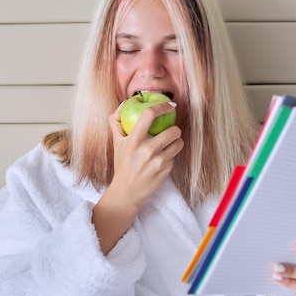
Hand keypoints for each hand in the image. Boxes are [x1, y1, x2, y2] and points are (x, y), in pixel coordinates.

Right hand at [92, 102, 182, 253]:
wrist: (127, 192)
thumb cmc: (122, 163)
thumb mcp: (116, 142)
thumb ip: (116, 121)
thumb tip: (125, 103)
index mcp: (133, 140)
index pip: (149, 115)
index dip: (162, 106)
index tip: (169, 105)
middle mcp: (147, 150)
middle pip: (173, 130)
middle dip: (174, 128)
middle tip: (169, 130)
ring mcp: (158, 161)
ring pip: (179, 142)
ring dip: (176, 141)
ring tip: (168, 143)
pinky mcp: (166, 170)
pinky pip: (175, 156)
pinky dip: (171, 155)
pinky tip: (162, 158)